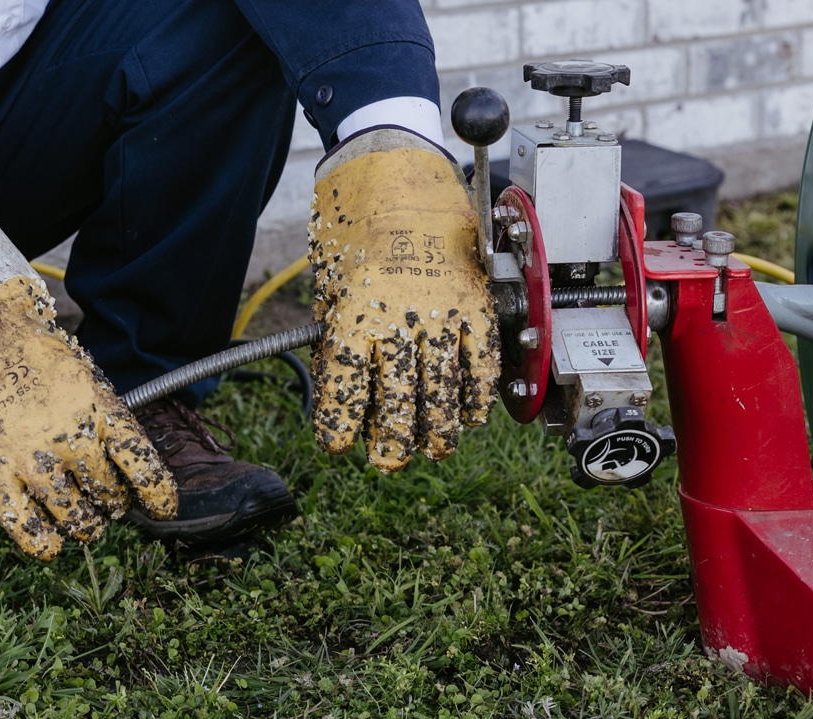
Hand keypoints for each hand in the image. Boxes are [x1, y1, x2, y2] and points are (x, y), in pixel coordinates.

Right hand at [0, 219, 176, 559]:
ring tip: (83, 518)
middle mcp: (72, 440)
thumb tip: (126, 473)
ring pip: (77, 519)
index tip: (161, 507)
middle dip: (112, 502)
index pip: (143, 467)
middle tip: (103, 498)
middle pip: (110, 496)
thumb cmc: (34, 358)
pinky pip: (29, 530)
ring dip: (85, 524)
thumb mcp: (86, 379)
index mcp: (102, 412)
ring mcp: (32, 462)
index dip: (157, 494)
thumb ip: (106, 422)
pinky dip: (44, 543)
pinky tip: (50, 541)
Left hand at [308, 128, 498, 468]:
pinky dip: (478, 395)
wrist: (397, 164)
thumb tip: (341, 384)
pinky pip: (483, 363)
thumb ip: (337, 334)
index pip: (344, 389)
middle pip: (399, 401)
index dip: (338, 425)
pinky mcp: (478, 302)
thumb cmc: (353, 218)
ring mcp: (445, 312)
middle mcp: (400, 319)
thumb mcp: (329, 281)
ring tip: (433, 449)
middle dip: (392, 442)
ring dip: (440, 430)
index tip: (335, 443)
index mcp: (353, 315)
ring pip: (445, 392)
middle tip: (386, 460)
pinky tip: (470, 415)